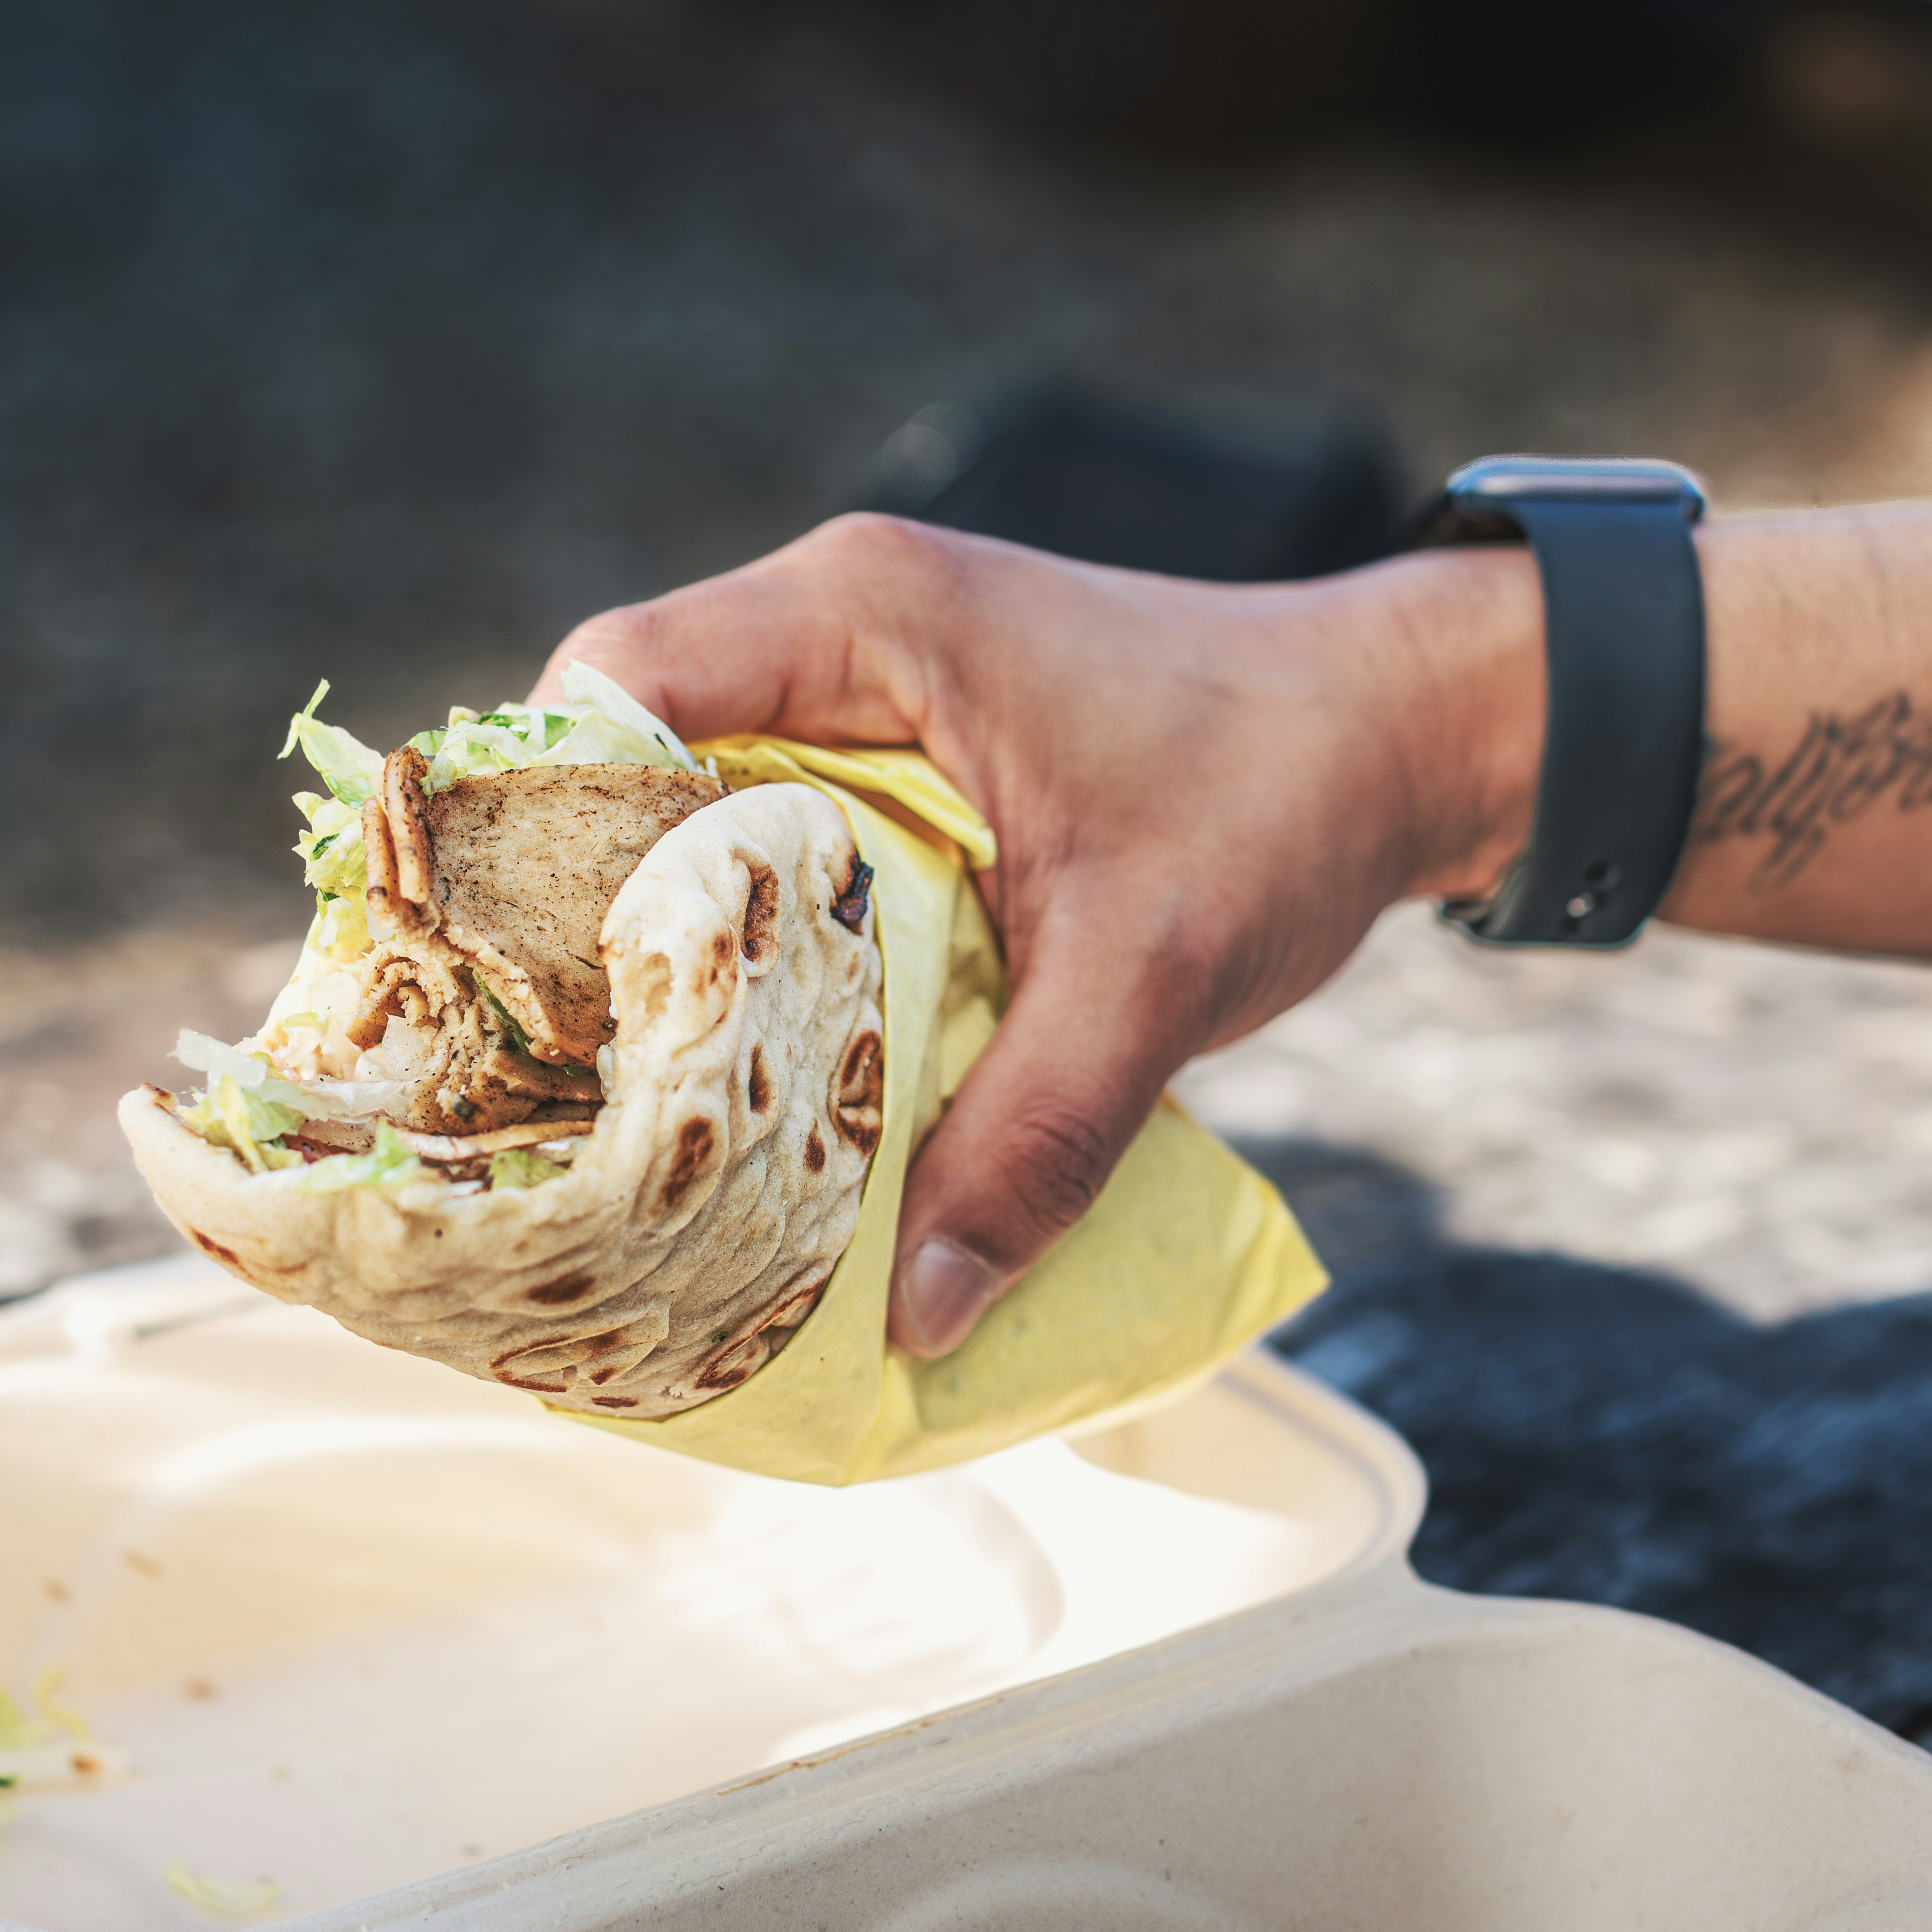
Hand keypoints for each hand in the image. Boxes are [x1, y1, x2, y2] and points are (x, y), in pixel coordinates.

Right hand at [534, 515, 1539, 1355]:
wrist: (1400, 733)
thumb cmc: (1286, 793)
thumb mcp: (1156, 973)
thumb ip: (1036, 1140)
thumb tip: (921, 1317)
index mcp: (860, 614)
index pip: (618, 681)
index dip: (548, 827)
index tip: (531, 988)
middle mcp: (831, 632)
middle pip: (623, 755)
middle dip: (580, 911)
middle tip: (553, 1079)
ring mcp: (858, 692)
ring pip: (686, 810)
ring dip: (659, 938)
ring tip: (619, 1093)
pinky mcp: (894, 758)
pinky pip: (768, 842)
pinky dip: (744, 944)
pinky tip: (736, 1062)